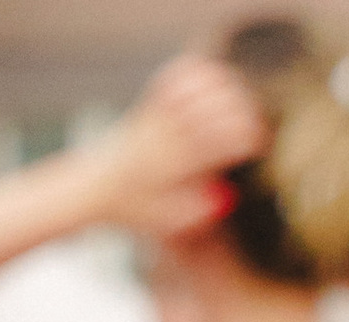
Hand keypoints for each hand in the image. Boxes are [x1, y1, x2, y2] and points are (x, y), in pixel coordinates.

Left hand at [86, 57, 267, 243]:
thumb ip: (201, 212)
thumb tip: (232, 195)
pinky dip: (202, 73)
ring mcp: (162, 112)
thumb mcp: (168, 222)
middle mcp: (172, 132)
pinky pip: (183, 71)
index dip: (250, 137)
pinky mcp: (153, 100)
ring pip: (207, 81)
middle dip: (244, 112)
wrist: (94, 188)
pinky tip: (210, 86)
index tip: (254, 145)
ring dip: (228, 89)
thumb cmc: (135, 210)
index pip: (227, 137)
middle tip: (248, 124)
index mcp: (179, 164)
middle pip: (224, 104)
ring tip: (232, 104)